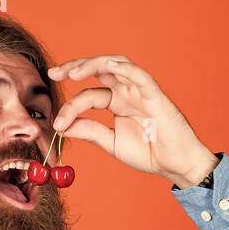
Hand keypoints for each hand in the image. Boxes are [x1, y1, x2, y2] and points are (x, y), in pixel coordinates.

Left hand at [46, 55, 217, 187]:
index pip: (88, 95)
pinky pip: (140, 76)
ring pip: (116, 66)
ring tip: (73, 72)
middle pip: (99, 70)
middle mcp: (126, 91)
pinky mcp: (155, 95)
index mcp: (116, 102)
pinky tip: (109, 67)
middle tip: (54, 73)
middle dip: (75, 67)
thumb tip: (62, 126)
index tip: (57, 124)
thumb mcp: (111, 142)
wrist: (174, 164)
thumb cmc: (148, 152)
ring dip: (94, 65)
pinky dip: (125, 68)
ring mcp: (140, 91)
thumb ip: (89, 131)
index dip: (70, 106)